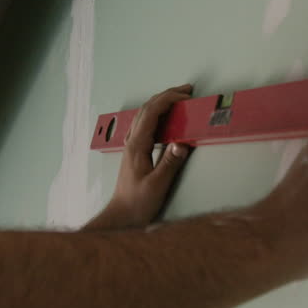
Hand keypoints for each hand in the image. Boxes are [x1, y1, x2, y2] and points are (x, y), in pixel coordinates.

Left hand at [85, 84, 196, 230]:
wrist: (121, 216)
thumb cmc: (138, 203)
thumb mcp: (157, 185)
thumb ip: (170, 163)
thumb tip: (182, 142)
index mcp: (137, 145)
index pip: (152, 112)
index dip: (169, 99)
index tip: (186, 96)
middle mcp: (132, 141)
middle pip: (147, 109)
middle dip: (166, 95)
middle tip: (187, 91)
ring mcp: (132, 145)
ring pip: (145, 115)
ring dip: (161, 103)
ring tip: (179, 99)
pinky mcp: (135, 152)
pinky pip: (145, 125)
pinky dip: (157, 115)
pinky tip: (165, 119)